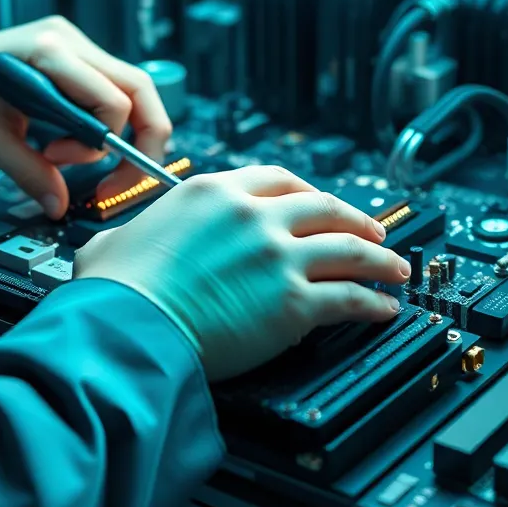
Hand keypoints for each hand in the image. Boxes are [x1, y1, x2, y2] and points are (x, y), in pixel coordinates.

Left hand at [0, 16, 171, 218]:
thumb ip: (30, 174)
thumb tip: (60, 205)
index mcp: (47, 50)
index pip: (111, 101)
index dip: (96, 144)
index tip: (59, 162)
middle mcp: (68, 39)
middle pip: (139, 88)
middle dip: (143, 138)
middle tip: (126, 178)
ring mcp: (74, 42)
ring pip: (131, 89)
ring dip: (118, 131)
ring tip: (74, 155)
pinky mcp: (73, 53)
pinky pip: (109, 88)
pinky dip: (104, 121)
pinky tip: (73, 138)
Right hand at [75, 166, 410, 381]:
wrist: (128, 326)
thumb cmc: (118, 288)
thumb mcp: (117, 238)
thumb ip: (133, 234)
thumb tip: (112, 244)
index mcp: (214, 192)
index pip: (278, 179)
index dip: (309, 191)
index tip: (321, 202)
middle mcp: (253, 215)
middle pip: (324, 205)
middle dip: (356, 218)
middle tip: (374, 231)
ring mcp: (277, 255)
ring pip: (349, 246)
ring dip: (380, 258)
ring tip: (395, 268)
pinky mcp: (292, 300)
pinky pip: (350, 297)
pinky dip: (374, 302)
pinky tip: (384, 308)